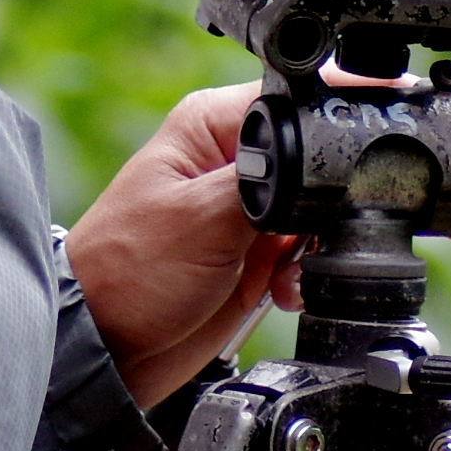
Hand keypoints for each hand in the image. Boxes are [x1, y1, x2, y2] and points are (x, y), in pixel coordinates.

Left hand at [69, 83, 305, 405]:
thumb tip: (322, 151)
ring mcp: (249, 208)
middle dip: (327, 201)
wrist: (111, 349)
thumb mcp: (203, 216)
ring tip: (289, 271)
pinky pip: (310, 253)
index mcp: (213, 125)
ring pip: (323, 210)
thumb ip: (270, 180)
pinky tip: (285, 292)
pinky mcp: (258, 252)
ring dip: (320, 245)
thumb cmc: (128, 274)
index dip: (330, 126)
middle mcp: (235, 159)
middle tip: (305, 235)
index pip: (293, 101)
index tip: (339, 171)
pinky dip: (307, 274)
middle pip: (319, 158)